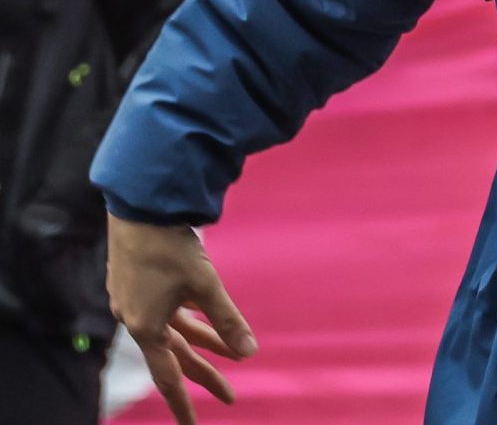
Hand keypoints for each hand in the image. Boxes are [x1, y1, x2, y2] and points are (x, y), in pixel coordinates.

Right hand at [108, 215, 255, 424]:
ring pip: (174, 332)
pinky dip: (189, 320)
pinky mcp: (138, 282)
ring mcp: (134, 301)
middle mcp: (136, 319)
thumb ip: (226, 320)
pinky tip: (203, 317)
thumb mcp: (204, 284)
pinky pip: (167, 312)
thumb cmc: (170, 246)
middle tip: (230, 395)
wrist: (139, 207)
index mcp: (146, 327)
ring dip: (202, 343)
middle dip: (204, 375)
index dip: (183, 403)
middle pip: (175, 357)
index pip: (168, 377)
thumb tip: (249, 354)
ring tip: (231, 353)